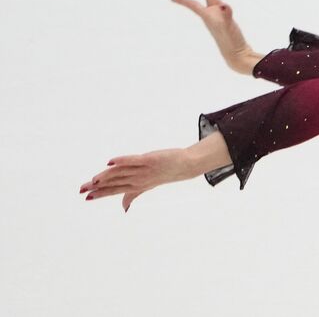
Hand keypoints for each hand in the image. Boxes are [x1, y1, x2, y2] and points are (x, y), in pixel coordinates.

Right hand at [79, 149, 197, 211]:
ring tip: (93, 180)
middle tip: (82, 189)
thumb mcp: (147, 186)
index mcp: (136, 186)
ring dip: (107, 176)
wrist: (185, 166)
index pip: (115, 190)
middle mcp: (139, 180)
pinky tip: (111, 161)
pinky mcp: (150, 159)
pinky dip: (123, 160)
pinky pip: (134, 160)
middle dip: (98, 187)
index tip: (85, 197)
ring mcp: (144, 170)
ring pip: (121, 173)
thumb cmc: (164, 174)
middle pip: (115, 183)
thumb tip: (124, 209)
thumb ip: (133, 195)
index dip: (100, 194)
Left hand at [171, 0, 259, 74]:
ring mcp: (219, 18)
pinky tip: (218, 1)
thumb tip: (226, 6)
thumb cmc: (231, 41)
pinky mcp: (226, 21)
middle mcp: (213, 15)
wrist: (237, 55)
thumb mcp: (229, 27)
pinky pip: (219, 6)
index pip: (194, 4)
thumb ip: (227, 16)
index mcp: (209, 16)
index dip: (183, 0)